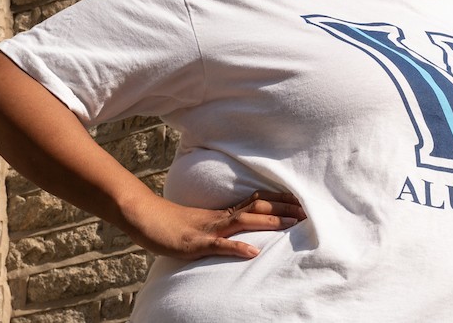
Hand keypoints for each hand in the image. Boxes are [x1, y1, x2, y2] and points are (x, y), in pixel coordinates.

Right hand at [120, 190, 306, 259]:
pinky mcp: (195, 243)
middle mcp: (221, 217)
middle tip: (309, 212)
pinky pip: (219, 245)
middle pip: (259, 207)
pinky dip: (237, 248)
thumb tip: (242, 227)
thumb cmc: (173, 224)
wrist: (144, 217)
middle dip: (284, 209)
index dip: (281, 201)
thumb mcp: (203, 225)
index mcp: (224, 213)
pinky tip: (254, 252)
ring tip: (292, 224)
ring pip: (244, 221)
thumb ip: (223, 226)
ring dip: (270, 221)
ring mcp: (209, 229)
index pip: (259, 202)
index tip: (303, 202)